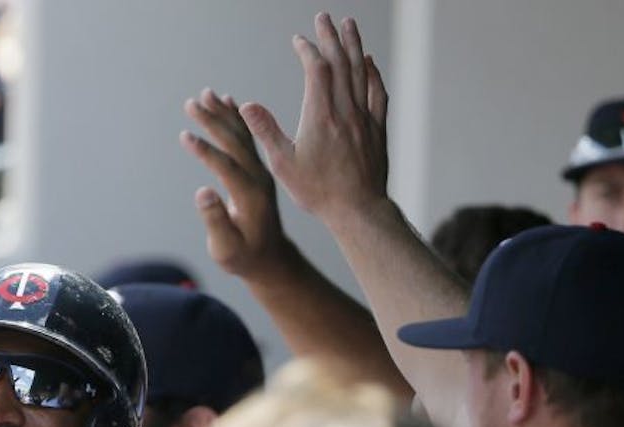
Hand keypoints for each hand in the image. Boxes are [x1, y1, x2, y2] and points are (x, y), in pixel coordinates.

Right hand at [181, 90, 295, 282]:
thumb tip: (202, 192)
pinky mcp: (258, 170)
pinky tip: (227, 102)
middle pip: (234, 143)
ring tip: (205, 94)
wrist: (271, 259)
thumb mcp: (227, 248)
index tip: (186, 135)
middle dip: (213, 121)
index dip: (205, 151)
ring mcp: (260, 171)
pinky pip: (247, 139)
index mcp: (251, 196)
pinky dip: (236, 119)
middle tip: (192, 102)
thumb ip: (215, 220)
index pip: (227, 166)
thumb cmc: (244, 257)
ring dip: (223, 114)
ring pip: (241, 136)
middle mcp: (259, 178)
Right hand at [236, 13, 388, 227]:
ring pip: (361, 72)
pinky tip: (368, 62)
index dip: (307, 50)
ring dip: (354, 45)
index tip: (298, 40)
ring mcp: (364, 118)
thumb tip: (246, 105)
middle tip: (324, 17)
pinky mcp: (376, 129)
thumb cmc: (317, 191)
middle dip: (331, 37)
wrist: (357, 209)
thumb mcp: (283, 164)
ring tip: (349, 25)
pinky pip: (377, 93)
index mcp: (320, 116)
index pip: (316, 70)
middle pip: (340, 63)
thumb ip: (265, 131)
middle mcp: (345, 111)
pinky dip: (372, 73)